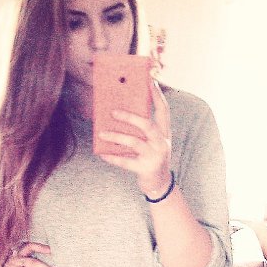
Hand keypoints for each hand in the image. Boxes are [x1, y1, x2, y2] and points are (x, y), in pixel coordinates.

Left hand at [98, 79, 172, 197]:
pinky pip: (125, 161)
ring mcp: (154, 156)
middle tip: (113, 112)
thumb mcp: (151, 142)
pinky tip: (102, 153)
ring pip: (134, 142)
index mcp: (164, 133)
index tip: (150, 81)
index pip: (163, 111)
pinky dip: (112, 157)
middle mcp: (162, 143)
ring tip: (101, 134)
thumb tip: (118, 113)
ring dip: (116, 137)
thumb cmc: (151, 158)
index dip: (157, 96)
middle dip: (130, 117)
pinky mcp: (145, 169)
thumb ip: (142, 130)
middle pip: (147, 125)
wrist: (159, 184)